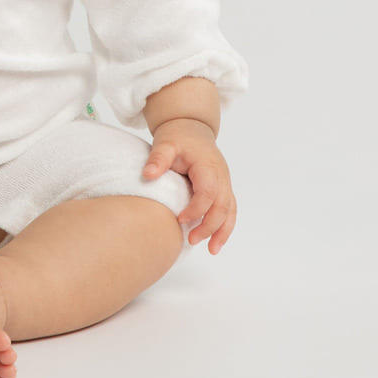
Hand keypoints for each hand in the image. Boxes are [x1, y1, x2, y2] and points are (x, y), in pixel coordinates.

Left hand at [142, 117, 236, 254]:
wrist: (191, 128)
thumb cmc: (178, 137)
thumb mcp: (165, 143)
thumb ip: (158, 158)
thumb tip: (147, 175)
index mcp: (208, 166)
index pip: (207, 192)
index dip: (196, 208)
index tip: (179, 218)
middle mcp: (221, 176)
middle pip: (222, 205)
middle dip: (209, 226)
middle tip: (191, 240)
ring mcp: (225, 182)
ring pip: (230, 210)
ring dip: (223, 231)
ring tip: (212, 250)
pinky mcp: (223, 188)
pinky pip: (229, 209)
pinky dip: (225, 226)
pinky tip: (216, 242)